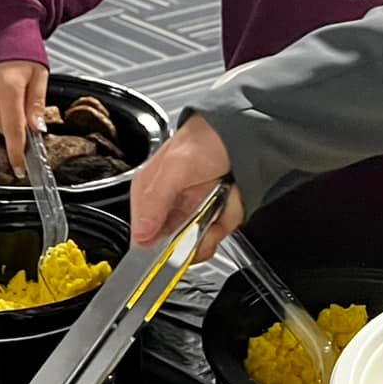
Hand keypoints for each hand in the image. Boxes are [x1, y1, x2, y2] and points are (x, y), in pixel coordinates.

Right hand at [0, 59, 47, 174]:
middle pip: (4, 123)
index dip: (16, 151)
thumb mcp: (38, 73)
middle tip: (23, 99)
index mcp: (9, 88)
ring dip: (4, 108)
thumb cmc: (20, 47)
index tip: (19, 167)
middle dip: (15, 119)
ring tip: (9, 85)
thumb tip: (37, 129)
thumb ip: (36, 104)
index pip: (13, 129)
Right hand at [129, 115, 242, 260]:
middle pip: (171, 249)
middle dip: (190, 242)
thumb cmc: (203, 140)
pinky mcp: (211, 219)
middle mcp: (167, 208)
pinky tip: (225, 209)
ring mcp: (189, 215)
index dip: (157, 250)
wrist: (241, 133)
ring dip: (209, 233)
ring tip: (215, 207)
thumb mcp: (174, 167)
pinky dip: (224, 227)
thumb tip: (141, 235)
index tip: (173, 249)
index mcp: (147, 196)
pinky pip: (214, 238)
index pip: (142, 238)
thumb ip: (154, 201)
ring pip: (195, 247)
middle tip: (201, 220)